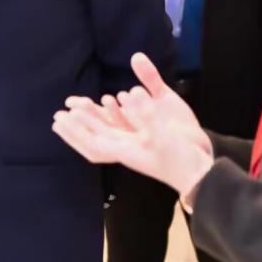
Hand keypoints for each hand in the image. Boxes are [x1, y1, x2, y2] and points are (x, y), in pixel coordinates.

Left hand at [52, 54, 213, 196]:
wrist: (203, 168)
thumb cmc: (181, 158)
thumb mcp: (163, 137)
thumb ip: (146, 114)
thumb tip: (128, 93)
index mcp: (124, 149)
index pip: (93, 140)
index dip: (77, 131)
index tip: (62, 118)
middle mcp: (128, 144)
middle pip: (96, 135)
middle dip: (78, 125)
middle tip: (58, 116)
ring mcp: (140, 139)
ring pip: (111, 128)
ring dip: (94, 117)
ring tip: (77, 107)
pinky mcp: (153, 132)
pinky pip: (130, 121)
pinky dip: (121, 111)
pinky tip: (117, 100)